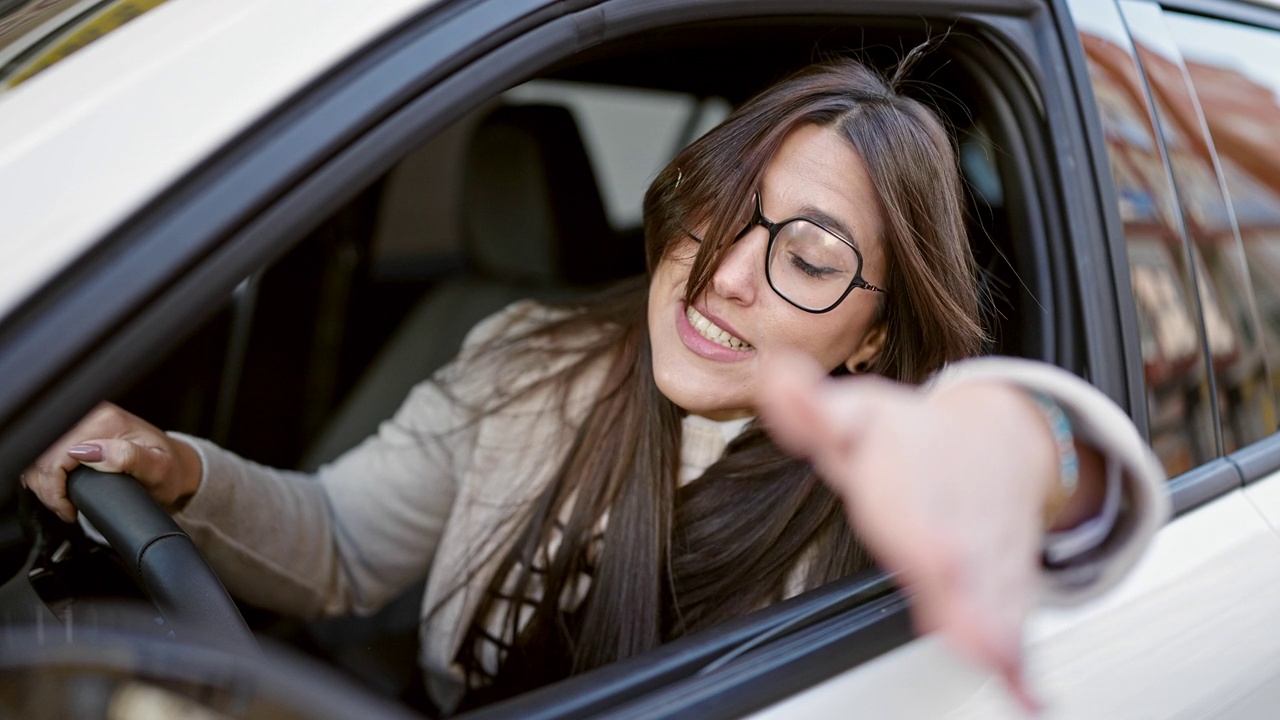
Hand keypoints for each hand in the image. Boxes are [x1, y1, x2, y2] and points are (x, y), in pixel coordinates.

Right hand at [21, 402, 200, 522]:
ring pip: (37, 456)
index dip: (54, 488)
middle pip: (41, 455)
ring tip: (64, 503)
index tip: (69, 509)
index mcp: (105, 420)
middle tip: (66, 509)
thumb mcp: (158, 468)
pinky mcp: (76, 433)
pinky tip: (59, 490)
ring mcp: (81, 423)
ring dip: (43, 484)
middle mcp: (90, 416)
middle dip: (47, 489)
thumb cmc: (169, 469)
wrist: (176, 466)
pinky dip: (45, 476)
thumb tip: (89, 452)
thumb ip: (127, 457)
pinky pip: (44, 455)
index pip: (54, 454)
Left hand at [755, 350, 1061, 712]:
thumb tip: (771, 374)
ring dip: (990, 625)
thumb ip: (807, 409)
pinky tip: (1027, 694)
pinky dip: (1020, 662)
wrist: (999, 442)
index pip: (901, 495)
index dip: (912, 522)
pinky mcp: (1002, 584)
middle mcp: (946, 519)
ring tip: (994, 653)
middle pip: (950, 556)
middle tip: (966, 616)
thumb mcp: (854, 415)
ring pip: (987, 593)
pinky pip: (1011, 623)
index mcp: (906, 475)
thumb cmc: (910, 440)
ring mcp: (979, 554)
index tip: (929, 551)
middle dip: (956, 585)